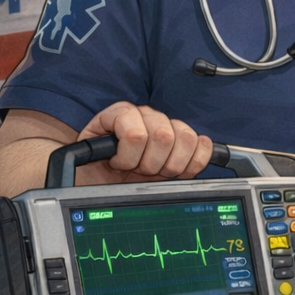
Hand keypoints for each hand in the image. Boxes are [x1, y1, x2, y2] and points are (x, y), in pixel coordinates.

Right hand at [74, 102, 214, 184]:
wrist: (87, 182)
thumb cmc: (122, 180)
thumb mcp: (159, 180)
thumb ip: (186, 166)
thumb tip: (207, 148)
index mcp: (173, 133)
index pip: (199, 141)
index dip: (189, 164)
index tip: (171, 175)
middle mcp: (158, 120)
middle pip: (183, 138)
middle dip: (164, 166)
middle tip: (145, 173)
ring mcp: (139, 114)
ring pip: (162, 136)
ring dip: (144, 161)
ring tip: (129, 166)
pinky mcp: (116, 112)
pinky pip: (134, 134)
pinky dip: (127, 155)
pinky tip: (117, 159)